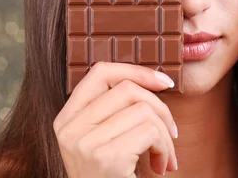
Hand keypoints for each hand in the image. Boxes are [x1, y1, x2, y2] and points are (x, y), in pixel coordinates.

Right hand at [53, 62, 178, 176]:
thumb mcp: (103, 141)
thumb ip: (114, 112)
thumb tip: (155, 80)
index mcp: (66, 118)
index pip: (100, 72)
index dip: (135, 70)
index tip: (164, 81)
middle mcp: (69, 128)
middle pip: (127, 88)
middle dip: (160, 107)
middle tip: (171, 133)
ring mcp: (84, 142)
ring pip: (143, 109)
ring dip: (165, 135)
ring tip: (165, 158)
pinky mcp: (105, 157)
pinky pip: (150, 131)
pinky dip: (165, 148)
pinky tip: (161, 167)